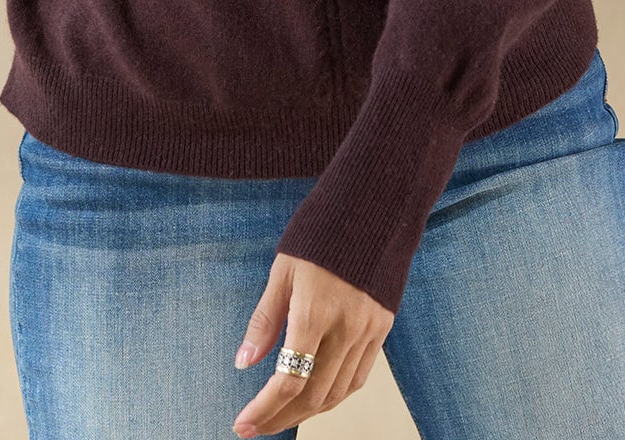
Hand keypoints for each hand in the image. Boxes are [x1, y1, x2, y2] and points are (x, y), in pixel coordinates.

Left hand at [231, 252, 391, 435]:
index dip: (264, 410)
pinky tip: (316, 396)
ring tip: (280, 416)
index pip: (288, 381)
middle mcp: (346, 329)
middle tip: (255, 427)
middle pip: (313, 396)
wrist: (372, 206)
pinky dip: (336, 395)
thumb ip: (265, 320)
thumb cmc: (319, 234)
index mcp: (315, 313)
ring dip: (307, 412)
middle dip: (281, 418)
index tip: (242, 424)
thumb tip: (244, 363)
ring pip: (338, 393)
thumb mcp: (283, 271)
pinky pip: (359, 376)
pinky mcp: (382, 327)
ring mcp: (368, 331)